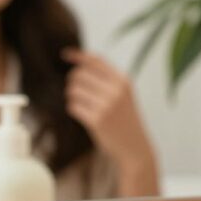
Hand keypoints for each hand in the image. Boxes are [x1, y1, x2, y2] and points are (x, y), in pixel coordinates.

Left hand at [63, 48, 155, 169]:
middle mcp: (116, 91)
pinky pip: (73, 106)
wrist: (135, 146)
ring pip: (74, 90)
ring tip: (83, 105)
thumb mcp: (123, 95)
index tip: (65, 54)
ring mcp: (107, 105)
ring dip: (73, 97)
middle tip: (78, 92)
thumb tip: (77, 64)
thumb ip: (106, 79)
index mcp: (123, 81)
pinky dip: (74, 109)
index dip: (78, 55)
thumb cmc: (125, 119)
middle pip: (80, 74)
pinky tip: (84, 115)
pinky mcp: (97, 120)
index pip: (96, 61)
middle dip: (74, 82)